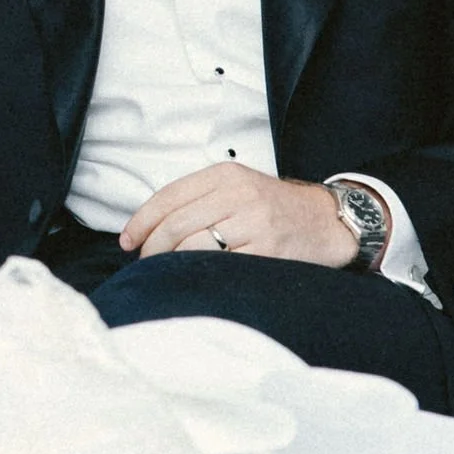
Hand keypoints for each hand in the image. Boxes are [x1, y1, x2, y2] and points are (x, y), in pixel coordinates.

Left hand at [120, 166, 355, 265]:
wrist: (325, 221)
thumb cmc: (272, 208)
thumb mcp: (236, 188)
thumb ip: (198, 199)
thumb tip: (147, 228)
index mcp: (225, 174)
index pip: (169, 196)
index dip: (141, 221)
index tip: (127, 241)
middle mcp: (239, 193)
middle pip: (176, 224)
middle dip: (152, 248)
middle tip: (145, 262)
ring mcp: (254, 221)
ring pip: (194, 245)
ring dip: (172, 264)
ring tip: (167, 272)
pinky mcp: (268, 249)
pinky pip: (221, 266)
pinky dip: (201, 275)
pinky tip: (195, 280)